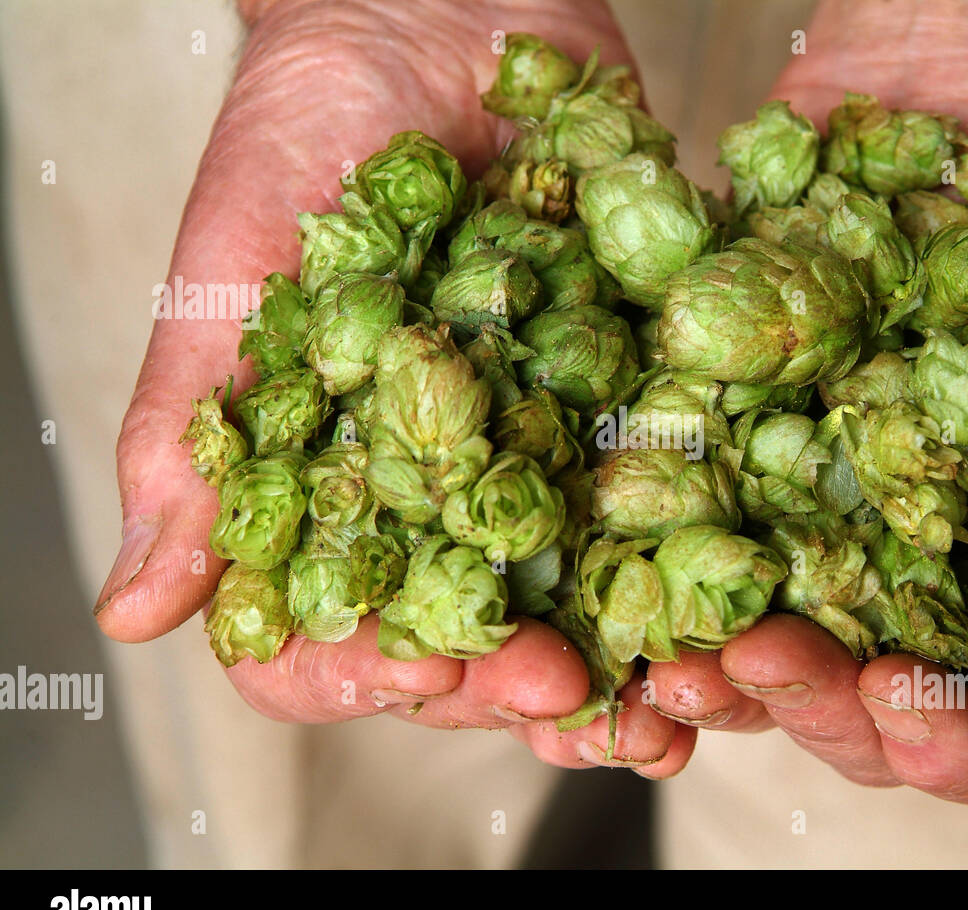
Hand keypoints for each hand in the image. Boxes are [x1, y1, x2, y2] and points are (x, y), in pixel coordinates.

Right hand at [94, 0, 691, 774]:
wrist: (431, 15)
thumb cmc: (304, 140)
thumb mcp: (227, 287)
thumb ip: (192, 444)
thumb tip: (133, 612)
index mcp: (336, 486)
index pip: (333, 633)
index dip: (368, 671)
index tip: (423, 665)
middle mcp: (444, 489)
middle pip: (476, 636)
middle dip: (520, 683)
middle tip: (567, 694)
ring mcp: (542, 448)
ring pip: (587, 595)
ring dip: (630, 657)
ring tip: (672, 693)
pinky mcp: (628, 393)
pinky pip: (678, 489)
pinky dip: (710, 548)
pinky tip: (743, 589)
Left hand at [646, 0, 967, 799]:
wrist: (964, 114)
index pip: (963, 737)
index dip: (934, 746)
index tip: (899, 691)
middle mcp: (887, 575)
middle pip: (838, 708)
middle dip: (801, 703)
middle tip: (764, 659)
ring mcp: (797, 522)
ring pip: (743, 647)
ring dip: (705, 671)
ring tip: (674, 659)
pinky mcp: (717, 457)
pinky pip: (667, 543)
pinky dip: (641, 581)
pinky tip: (618, 590)